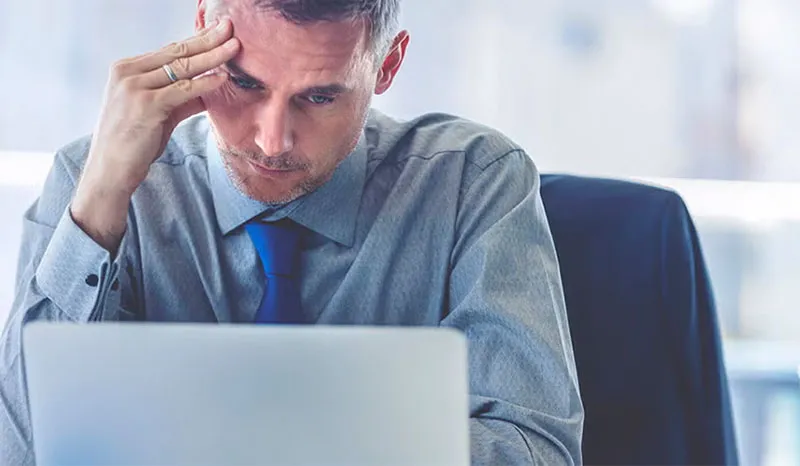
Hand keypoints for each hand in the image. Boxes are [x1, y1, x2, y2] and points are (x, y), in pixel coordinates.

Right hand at [71, 19, 239, 251]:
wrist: (110, 170)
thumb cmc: (133, 142)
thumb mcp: (158, 113)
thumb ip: (181, 98)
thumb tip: (211, 85)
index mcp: (127, 69)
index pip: (169, 50)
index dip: (196, 40)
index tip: (218, 31)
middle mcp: (128, 73)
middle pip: (176, 52)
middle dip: (206, 39)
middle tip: (230, 28)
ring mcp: (135, 88)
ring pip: (182, 68)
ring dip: (211, 56)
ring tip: (234, 48)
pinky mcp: (146, 105)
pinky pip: (183, 90)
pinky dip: (205, 83)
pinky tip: (223, 78)